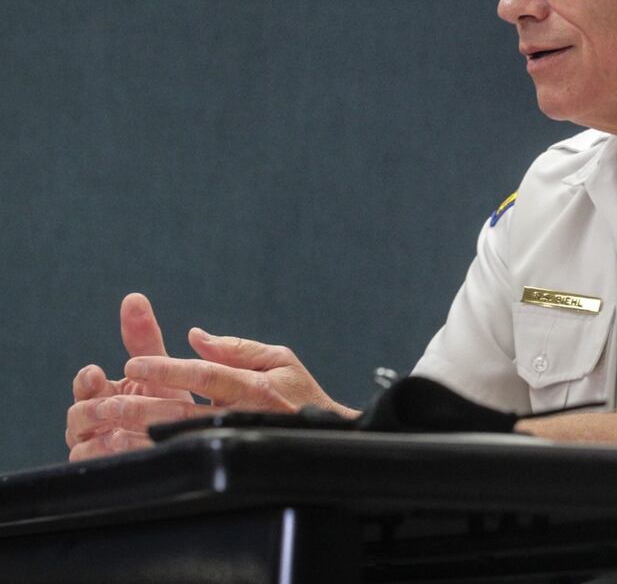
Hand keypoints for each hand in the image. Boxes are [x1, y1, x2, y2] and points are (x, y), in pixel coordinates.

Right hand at [66, 293, 206, 459]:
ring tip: (118, 429)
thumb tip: (134, 298)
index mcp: (103, 394)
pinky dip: (110, 458)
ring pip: (84, 446)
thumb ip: (143, 337)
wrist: (189, 439)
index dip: (86, 381)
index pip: (84, 387)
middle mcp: (94, 423)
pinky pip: (100, 467)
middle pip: (78, 417)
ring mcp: (98, 449)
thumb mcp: (159, 368)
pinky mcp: (108, 472)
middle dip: (93, 409)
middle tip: (109, 405)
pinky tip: (126, 450)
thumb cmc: (168, 400)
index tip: (95, 373)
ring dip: (102, 435)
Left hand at [66, 294, 355, 461]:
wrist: (329, 439)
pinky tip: (128, 449)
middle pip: (185, 412)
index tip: (135, 362)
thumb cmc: (301, 393)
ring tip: (108, 426)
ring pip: (181, 439)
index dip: (169, 369)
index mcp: (256, 387)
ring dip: (140, 433)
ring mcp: (234, 443)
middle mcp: (243, 417)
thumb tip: (195, 336)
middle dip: (142, 406)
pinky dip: (155, 453)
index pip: (206, 374)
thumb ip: (236, 348)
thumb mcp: (279, 359)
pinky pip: (186, 459)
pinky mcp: (227, 461)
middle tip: (106, 403)